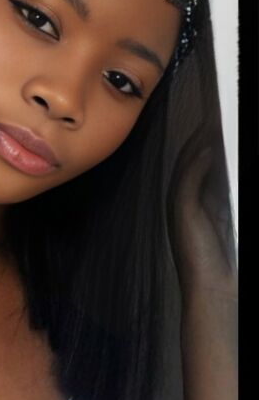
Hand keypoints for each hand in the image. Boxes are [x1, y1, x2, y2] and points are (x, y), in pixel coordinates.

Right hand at [165, 123, 237, 300]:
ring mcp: (178, 203)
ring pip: (185, 165)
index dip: (202, 139)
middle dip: (200, 136)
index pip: (193, 160)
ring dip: (197, 144)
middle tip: (211, 114)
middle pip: (187, 158)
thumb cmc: (218, 255)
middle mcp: (180, 197)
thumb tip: (214, 160)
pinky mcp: (182, 211)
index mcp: (189, 197)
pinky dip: (195, 164)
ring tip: (209, 124)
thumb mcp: (220, 215)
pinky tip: (207, 150)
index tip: (213, 120)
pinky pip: (187, 181)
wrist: (210, 285)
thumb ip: (217, 192)